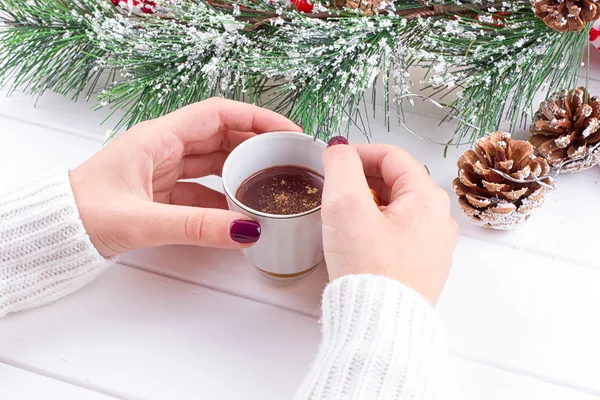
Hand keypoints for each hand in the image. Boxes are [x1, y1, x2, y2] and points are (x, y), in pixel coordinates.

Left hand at [70, 98, 300, 256]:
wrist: (54, 231)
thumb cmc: (82, 213)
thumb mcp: (142, 220)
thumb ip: (195, 227)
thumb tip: (246, 231)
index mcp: (157, 138)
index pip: (218, 114)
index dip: (257, 118)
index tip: (287, 131)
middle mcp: (164, 148)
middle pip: (222, 136)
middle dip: (257, 144)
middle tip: (289, 159)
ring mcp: (164, 170)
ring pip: (214, 162)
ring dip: (243, 171)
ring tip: (272, 184)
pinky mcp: (162, 193)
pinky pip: (202, 189)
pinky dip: (223, 198)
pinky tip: (240, 211)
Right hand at [321, 143, 457, 303]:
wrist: (380, 327)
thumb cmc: (367, 268)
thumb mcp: (345, 206)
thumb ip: (341, 166)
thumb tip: (339, 149)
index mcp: (428, 199)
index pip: (391, 156)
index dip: (358, 153)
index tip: (332, 163)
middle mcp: (439, 220)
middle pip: (397, 181)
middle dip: (362, 180)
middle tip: (333, 192)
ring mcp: (434, 247)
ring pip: (397, 209)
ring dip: (368, 204)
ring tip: (342, 218)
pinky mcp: (423, 268)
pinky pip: (400, 234)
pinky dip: (377, 227)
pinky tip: (358, 242)